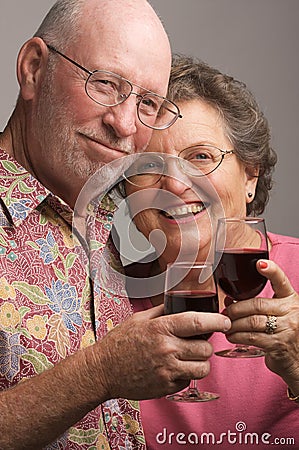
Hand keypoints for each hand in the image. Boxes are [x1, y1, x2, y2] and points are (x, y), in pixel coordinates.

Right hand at [93, 305, 230, 398]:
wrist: (103, 370)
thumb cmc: (119, 342)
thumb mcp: (139, 318)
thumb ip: (162, 311)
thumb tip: (179, 302)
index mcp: (161, 328)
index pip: (197, 322)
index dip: (217, 321)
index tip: (225, 321)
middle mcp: (166, 349)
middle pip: (205, 348)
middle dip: (207, 344)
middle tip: (199, 342)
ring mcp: (167, 370)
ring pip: (202, 368)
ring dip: (201, 362)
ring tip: (192, 357)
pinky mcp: (166, 387)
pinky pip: (189, 381)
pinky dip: (187, 375)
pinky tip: (175, 369)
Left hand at [224, 259, 298, 392]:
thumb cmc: (285, 335)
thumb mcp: (279, 315)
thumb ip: (258, 306)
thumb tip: (229, 301)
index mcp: (291, 299)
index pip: (281, 281)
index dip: (271, 270)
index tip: (260, 264)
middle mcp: (292, 312)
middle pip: (257, 304)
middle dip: (236, 308)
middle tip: (225, 312)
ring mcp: (287, 328)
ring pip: (252, 321)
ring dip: (234, 323)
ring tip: (226, 325)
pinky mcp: (278, 345)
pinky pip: (251, 337)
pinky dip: (237, 336)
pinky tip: (231, 336)